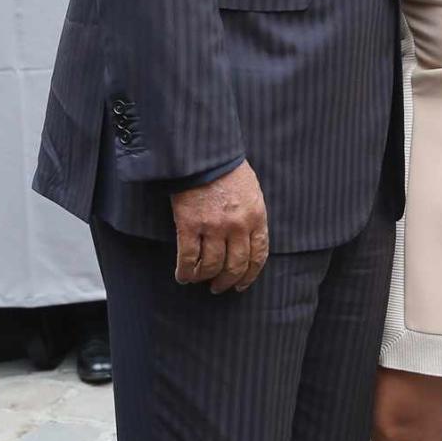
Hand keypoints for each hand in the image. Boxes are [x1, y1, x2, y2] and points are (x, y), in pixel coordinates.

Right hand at [171, 162, 268, 294]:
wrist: (203, 153)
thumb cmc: (227, 169)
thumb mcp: (251, 191)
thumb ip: (252, 216)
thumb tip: (247, 241)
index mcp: (256, 217)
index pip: (258, 255)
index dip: (250, 275)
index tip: (242, 284)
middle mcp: (237, 226)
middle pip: (235, 265)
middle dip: (227, 281)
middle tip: (219, 287)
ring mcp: (213, 227)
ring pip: (212, 266)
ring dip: (205, 278)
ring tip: (199, 280)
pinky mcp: (190, 225)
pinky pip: (188, 258)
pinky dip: (185, 271)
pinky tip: (183, 276)